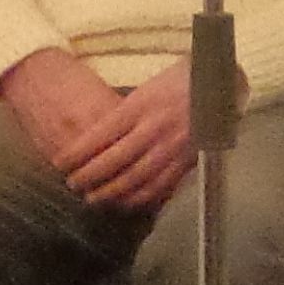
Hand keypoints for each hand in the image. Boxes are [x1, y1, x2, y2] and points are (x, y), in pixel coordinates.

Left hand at [61, 72, 199, 209]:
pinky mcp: (188, 161)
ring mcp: (173, 147)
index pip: (99, 135)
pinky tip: (125, 203)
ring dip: (110, 193)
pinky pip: (160, 186)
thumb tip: (95, 134)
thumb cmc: (181, 81)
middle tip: (72, 185)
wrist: (223, 84)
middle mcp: (154, 128)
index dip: (76, 154)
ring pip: (134, 179)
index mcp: (141, 106)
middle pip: (113, 161)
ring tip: (92, 199)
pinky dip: (139, 199)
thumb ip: (126, 110)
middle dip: (88, 177)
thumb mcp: (148, 87)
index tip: (59, 164)